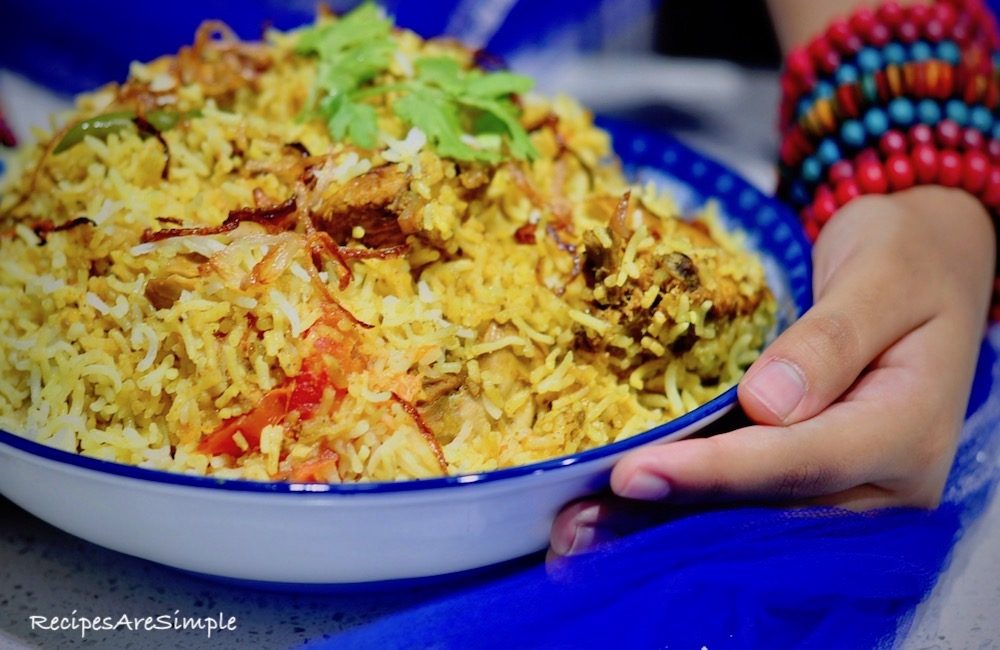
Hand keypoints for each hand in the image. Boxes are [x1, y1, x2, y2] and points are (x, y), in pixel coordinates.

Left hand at [550, 186, 994, 556]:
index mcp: (909, 429)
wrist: (935, 268)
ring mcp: (855, 492)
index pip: (800, 462)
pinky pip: (755, 505)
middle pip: (771, 513)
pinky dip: (690, 508)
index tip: (635, 472)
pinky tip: (627, 510)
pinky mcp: (823, 485)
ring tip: (584, 527)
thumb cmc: (910, 260)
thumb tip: (769, 403)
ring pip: (756, 523)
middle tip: (582, 521)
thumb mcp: (881, 276)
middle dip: (675, 517)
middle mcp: (886, 483)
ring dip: (670, 527)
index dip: (715, 472)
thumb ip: (830, 339)